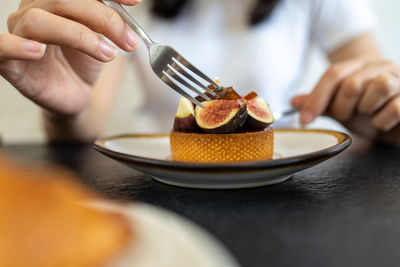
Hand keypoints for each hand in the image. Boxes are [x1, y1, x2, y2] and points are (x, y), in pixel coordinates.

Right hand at [0, 0, 139, 115]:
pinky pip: (1, 47)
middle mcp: (33, 10)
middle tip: (127, 41)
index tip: (134, 3)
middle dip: (102, 18)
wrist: (75, 93)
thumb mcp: (103, 38)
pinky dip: (16, 46)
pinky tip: (37, 50)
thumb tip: (130, 4)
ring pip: (39, 20)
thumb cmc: (84, 61)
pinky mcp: (9, 62)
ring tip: (107, 54)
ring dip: (80, 36)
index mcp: (55, 1)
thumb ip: (109, 20)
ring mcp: (18, 34)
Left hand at [292, 57, 399, 142]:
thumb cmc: (369, 113)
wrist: (398, 122)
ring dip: (366, 110)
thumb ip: (320, 103)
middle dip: (342, 109)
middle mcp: (381, 66)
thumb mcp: (341, 108)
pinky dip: (382, 122)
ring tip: (368, 115)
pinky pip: (394, 108)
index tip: (304, 120)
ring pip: (378, 87)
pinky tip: (382, 122)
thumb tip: (294, 102)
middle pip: (351, 84)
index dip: (316, 98)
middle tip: (347, 116)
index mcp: (360, 65)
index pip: (333, 74)